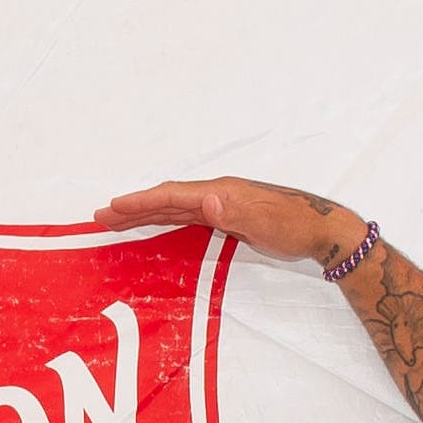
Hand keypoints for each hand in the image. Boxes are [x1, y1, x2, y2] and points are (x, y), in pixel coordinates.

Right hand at [95, 177, 367, 269]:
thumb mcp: (264, 222)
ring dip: (145, 214)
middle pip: (166, 200)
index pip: (172, 196)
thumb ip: (234, 213)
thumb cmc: (294, 226)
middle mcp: (216, 195)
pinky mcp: (226, 217)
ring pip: (174, 208)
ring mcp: (221, 205)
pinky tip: (156, 225)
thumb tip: (205, 201)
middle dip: (133, 207)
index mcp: (220, 192)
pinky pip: (186, 217)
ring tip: (117, 220)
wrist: (320, 229)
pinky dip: (165, 220)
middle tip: (101, 216)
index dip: (141, 202)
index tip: (113, 208)